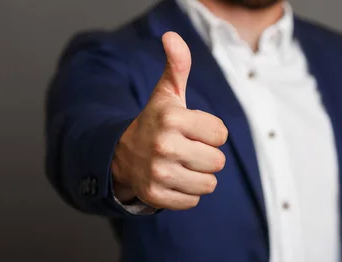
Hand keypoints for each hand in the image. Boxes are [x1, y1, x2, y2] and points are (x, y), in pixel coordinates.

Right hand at [111, 32, 227, 209]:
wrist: (121, 155)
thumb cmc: (156, 122)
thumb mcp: (167, 94)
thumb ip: (177, 65)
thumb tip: (172, 36)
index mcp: (172, 118)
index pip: (221, 134)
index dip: (211, 133)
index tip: (192, 130)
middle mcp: (163, 145)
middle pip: (218, 161)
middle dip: (207, 156)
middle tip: (186, 149)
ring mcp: (158, 173)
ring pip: (209, 184)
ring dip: (199, 176)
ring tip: (180, 165)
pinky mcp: (155, 196)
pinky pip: (193, 201)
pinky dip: (186, 193)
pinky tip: (172, 180)